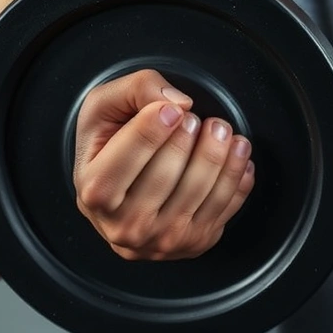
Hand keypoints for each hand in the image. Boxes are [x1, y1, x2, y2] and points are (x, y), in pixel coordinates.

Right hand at [73, 70, 254, 260]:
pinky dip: (238, 175)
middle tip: (198, 119)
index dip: (154, 128)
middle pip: (168, 174)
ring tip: (222, 129)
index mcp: (95, 191)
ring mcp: (163, 240)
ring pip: (202, 191)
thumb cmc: (110, 149)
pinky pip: (227, 205)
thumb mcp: (104, 108)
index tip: (174, 110)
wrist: (120, 200)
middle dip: (190, 138)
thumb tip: (179, 103)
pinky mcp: (196, 243)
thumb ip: (135, 90)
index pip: (126, 158)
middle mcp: (126, 225)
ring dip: (221, 153)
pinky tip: (237, 153)